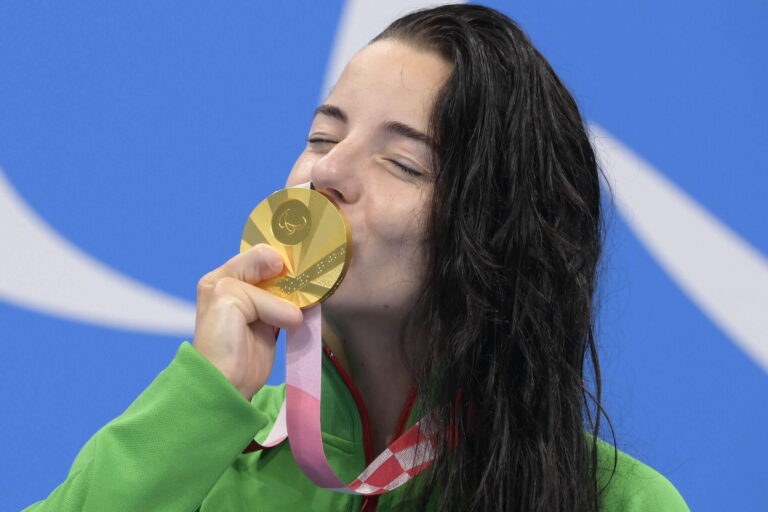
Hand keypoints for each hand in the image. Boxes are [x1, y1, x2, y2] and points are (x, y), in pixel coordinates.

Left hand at [193, 244, 302, 399]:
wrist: (227, 384)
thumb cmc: (221, 340)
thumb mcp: (230, 299)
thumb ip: (262, 292)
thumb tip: (295, 310)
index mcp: (221, 279)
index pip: (252, 258)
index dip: (270, 258)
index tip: (284, 267)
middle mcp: (239, 289)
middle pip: (272, 270)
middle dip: (289, 273)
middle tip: (304, 277)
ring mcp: (258, 307)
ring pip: (285, 287)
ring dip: (298, 290)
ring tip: (308, 294)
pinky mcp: (274, 323)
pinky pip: (293, 306)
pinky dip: (302, 306)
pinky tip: (308, 306)